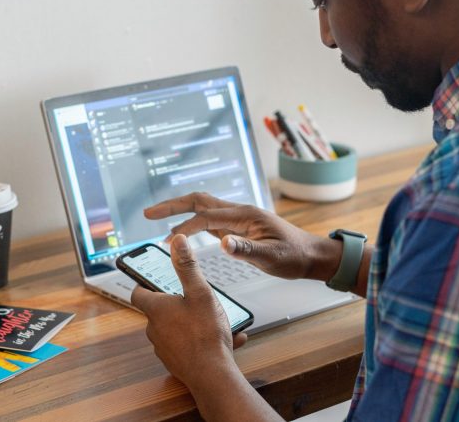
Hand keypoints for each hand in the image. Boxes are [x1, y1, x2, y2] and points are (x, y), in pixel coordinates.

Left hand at [131, 235, 246, 388]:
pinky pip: (187, 346)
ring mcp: (164, 348)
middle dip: (176, 304)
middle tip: (194, 299)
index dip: (144, 284)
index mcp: (157, 309)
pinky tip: (226, 340)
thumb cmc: (205, 334)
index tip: (151, 279)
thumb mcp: (200, 293)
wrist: (212, 376)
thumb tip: (177, 241)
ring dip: (192, 323)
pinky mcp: (176, 363)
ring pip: (175, 329)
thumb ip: (188, 266)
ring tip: (218, 321)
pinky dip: (202, 341)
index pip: (138, 293)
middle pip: (159, 311)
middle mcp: (155, 329)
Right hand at [145, 192, 333, 280]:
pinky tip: (183, 230)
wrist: (311, 256)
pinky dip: (192, 222)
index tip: (163, 233)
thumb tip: (223, 244)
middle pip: (199, 201)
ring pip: (203, 208)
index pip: (206, 216)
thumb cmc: (294, 256)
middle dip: (172, 205)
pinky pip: (210, 220)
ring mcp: (238, 219)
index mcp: (244, 216)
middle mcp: (239, 212)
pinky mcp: (238, 228)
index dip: (183, 224)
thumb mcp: (272, 257)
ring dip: (180, 211)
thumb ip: (247, 250)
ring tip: (157, 219)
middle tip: (148, 213)